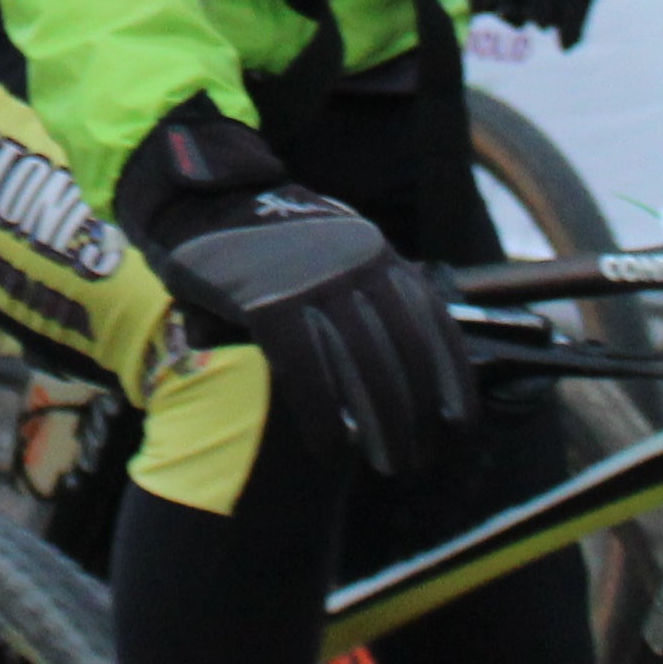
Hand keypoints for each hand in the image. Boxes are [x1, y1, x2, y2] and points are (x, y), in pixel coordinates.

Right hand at [113, 109, 473, 479]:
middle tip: (419, 461)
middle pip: (405, 354)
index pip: (435, 327)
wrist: (201, 199)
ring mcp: (313, 281)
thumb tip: (408, 365)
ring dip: (386, 426)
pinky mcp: (267, 302)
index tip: (461, 429)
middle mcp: (357, 263)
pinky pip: (308, 373)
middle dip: (419, 418)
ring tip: (392, 464)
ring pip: (366, 368)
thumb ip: (371, 293)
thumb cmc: (272, 243)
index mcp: (381, 254)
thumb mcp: (339, 251)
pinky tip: (332, 450)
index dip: (455, 384)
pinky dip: (324, 419)